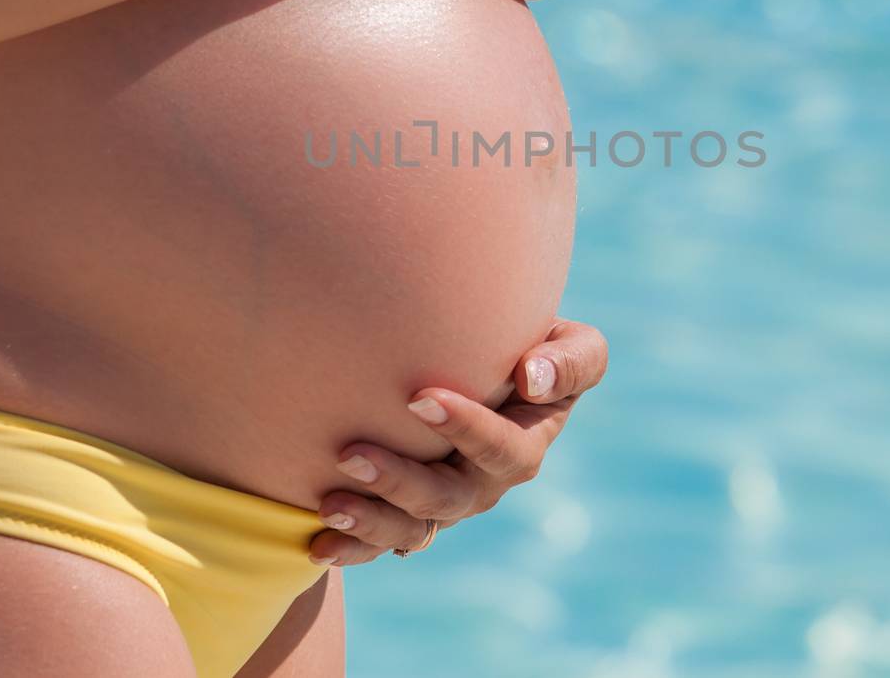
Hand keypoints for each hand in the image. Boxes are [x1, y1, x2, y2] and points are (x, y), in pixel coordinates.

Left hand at [309, 317, 607, 565]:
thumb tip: (530, 377)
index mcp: (527, 443)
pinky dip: (353, 546)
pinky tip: (318, 544)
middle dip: (398, 481)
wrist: (485, 363)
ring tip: (327, 507)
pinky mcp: (413, 511)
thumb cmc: (531, 343)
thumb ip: (569, 360)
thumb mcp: (571, 344)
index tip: (419, 398)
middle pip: (447, 496)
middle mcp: (487, 482)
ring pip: (413, 526)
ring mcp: (448, 501)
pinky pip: (385, 538)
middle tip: (349, 456)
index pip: (502, 447)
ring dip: (370, 521)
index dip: (465, 429)